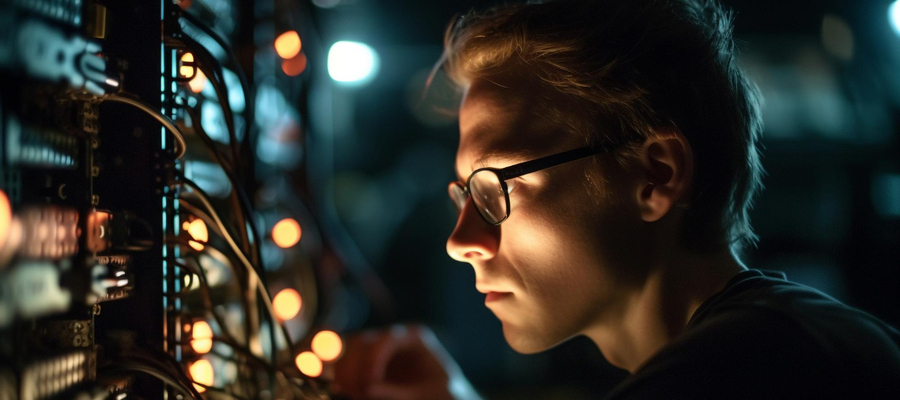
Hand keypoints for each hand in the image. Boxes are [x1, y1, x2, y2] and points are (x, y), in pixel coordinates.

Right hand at [333, 324, 481, 399]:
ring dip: (343, 372)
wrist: (441, 398)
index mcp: (415, 338)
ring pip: (347, 350)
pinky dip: (339, 375)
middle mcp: (392, 340)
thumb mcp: (428, 396)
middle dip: (354, 368)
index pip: (389, 338)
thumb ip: (400, 394)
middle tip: (357, 393)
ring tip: (349, 393)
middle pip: (362, 342)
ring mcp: (375, 351)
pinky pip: (342, 362)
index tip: (370, 384)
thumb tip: (368, 389)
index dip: (374, 359)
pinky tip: (341, 389)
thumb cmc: (444, 396)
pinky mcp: (363, 365)